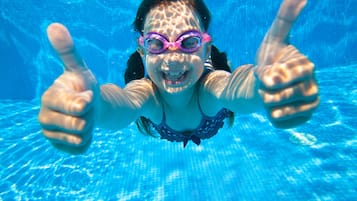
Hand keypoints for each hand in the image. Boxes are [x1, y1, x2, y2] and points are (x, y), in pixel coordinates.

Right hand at [38, 23, 98, 153]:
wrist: (89, 107)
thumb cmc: (84, 87)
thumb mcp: (81, 69)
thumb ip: (69, 52)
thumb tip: (54, 26)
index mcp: (49, 97)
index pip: (76, 107)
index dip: (87, 103)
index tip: (88, 97)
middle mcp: (44, 116)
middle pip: (80, 125)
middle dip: (90, 116)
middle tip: (86, 108)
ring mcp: (50, 133)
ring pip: (81, 138)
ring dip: (89, 129)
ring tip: (84, 118)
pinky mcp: (59, 147)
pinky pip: (80, 148)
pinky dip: (87, 141)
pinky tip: (82, 132)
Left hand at [255, 0, 318, 127]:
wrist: (267, 83)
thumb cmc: (270, 59)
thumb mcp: (273, 38)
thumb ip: (286, 18)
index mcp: (307, 66)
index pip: (274, 78)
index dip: (263, 75)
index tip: (268, 69)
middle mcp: (314, 87)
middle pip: (273, 97)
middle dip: (263, 90)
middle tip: (269, 83)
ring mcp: (310, 106)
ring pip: (276, 111)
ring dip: (266, 103)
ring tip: (273, 94)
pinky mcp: (303, 120)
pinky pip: (277, 122)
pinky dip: (270, 115)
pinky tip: (277, 106)